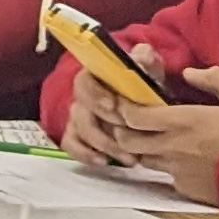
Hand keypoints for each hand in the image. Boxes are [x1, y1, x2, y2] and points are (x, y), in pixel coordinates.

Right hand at [58, 41, 170, 167]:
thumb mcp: (146, 65)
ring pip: (79, 132)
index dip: (95, 95)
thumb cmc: (140, 79)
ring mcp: (78, 117)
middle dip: (103, 128)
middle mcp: (81, 97)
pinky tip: (105, 162)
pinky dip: (85, 155)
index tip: (112, 105)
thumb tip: (142, 56)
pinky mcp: (78, 135)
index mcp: (94, 76)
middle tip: (129, 139)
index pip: (84, 82)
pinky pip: (72, 146)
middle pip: (80, 112)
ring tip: (128, 159)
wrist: (140, 96)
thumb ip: (144, 58)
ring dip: (103, 146)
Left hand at [87, 63, 218, 207]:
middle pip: (128, 142)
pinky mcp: (187, 188)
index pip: (135, 116)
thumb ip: (214, 79)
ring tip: (154, 140)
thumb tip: (190, 73)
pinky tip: (182, 160)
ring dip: (142, 150)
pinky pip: (166, 176)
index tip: (126, 102)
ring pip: (143, 160)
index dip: (124, 109)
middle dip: (122, 131)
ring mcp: (178, 170)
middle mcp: (173, 147)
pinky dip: (167, 167)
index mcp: (184, 121)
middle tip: (130, 123)